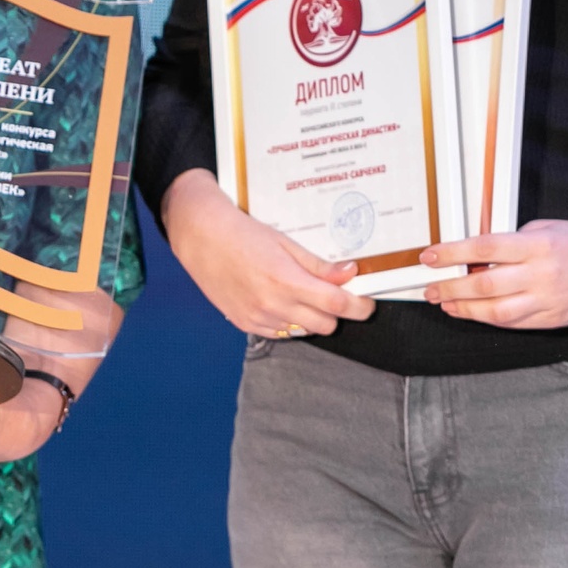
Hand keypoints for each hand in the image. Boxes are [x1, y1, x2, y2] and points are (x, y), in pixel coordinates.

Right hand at [158, 170, 372, 338]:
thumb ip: (318, 265)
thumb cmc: (243, 233)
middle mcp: (273, 305)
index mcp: (286, 281)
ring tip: (301, 293)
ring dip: (312, 317)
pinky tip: (281, 300)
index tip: (367, 302)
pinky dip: (289, 321)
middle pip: (325, 324)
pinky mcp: (246, 324)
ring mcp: (258, 318)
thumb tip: (350, 273)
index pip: (337, 304)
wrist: (200, 237)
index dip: (359, 306)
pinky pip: (281, 333)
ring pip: (304, 331)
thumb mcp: (285, 243)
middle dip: (335, 311)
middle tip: (333, 293)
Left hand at [419, 217, 567, 328]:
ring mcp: (548, 301)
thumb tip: (471, 258)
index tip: (430, 256)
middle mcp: (541, 275)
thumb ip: (509, 244)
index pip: (485, 249)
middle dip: (450, 288)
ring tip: (446, 303)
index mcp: (537, 246)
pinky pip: (514, 323)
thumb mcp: (543, 229)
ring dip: (464, 309)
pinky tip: (473, 312)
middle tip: (430, 288)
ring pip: (496, 312)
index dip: (452, 253)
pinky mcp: (553, 320)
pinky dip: (488, 319)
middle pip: (485, 286)